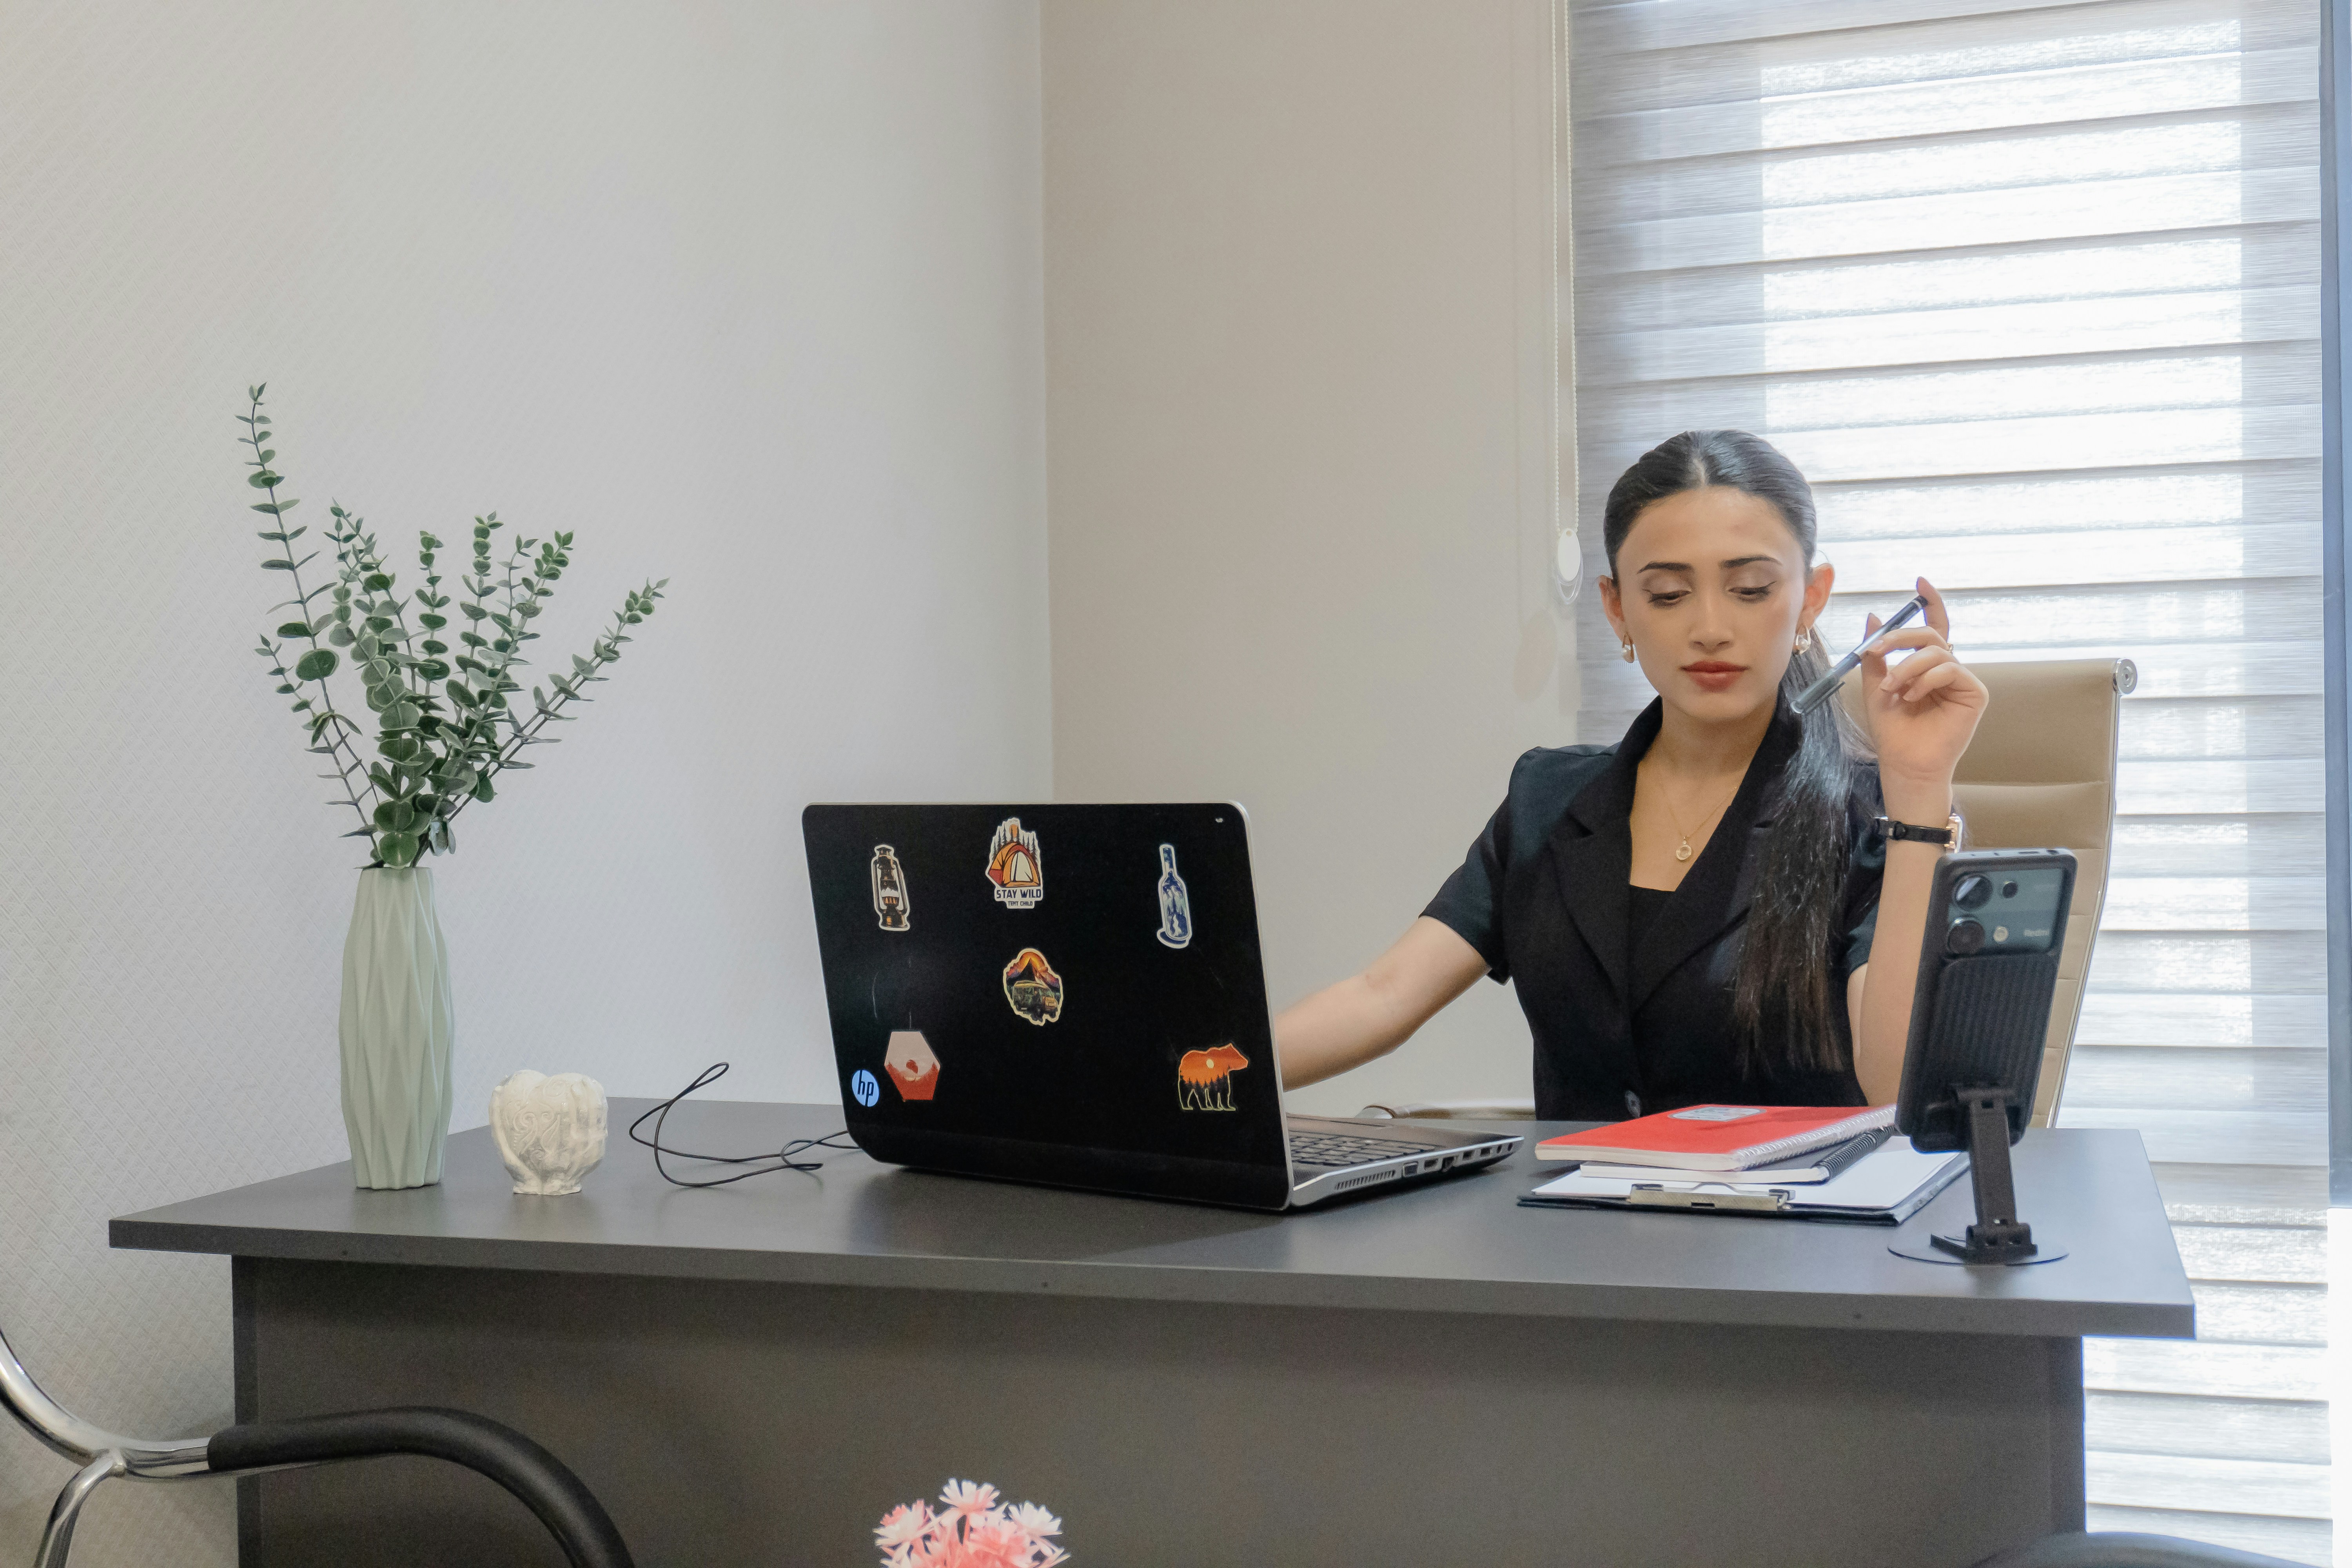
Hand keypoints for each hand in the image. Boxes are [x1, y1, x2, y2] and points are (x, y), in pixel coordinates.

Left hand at [1859, 577, 1986, 805]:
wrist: (1904, 761)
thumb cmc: (1893, 729)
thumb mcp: (1875, 684)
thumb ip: (1876, 654)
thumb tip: (1875, 616)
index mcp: (1927, 665)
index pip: (1934, 626)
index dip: (1931, 602)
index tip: (1920, 581)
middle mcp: (1948, 669)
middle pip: (1931, 634)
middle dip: (1900, 638)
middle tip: (1876, 651)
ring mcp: (1964, 680)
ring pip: (1937, 652)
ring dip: (1907, 667)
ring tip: (1892, 690)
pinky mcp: (1975, 693)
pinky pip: (1950, 670)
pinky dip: (1925, 680)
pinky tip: (1912, 698)